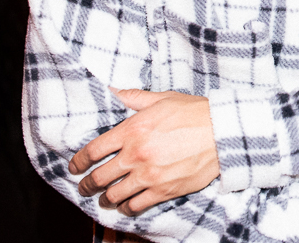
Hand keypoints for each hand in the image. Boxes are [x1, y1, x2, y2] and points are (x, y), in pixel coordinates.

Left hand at [68, 89, 219, 215]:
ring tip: (104, 199)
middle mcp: (136, 154)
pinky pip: (135, 206)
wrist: (223, 132)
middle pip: (99, 177)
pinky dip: (126, 208)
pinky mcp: (163, 190)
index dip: (78, 162)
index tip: (75, 167)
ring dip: (105, 199)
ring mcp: (149, 175)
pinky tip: (126, 206)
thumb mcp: (163, 99)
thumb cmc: (195, 113)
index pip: (93, 150)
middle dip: (87, 184)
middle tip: (84, 187)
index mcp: (132, 130)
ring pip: (114, 195)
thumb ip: (134, 97)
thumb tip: (114, 90)